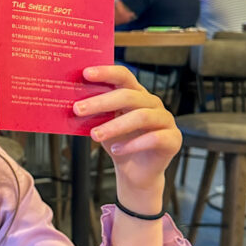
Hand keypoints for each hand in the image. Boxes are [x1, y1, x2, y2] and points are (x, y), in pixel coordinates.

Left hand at [73, 65, 181, 202]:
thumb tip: (72, 102)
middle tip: (78, 109)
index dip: (106, 72)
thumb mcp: (103, 124)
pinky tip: (116, 150)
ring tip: (94, 136)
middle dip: (101, 102)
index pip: (123, 76)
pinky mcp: (173, 139)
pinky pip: (153, 138)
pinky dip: (132, 144)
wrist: (135, 173)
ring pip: (141, 117)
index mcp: (136, 93)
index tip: (86, 73)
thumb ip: (95, 112)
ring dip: (114, 126)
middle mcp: (152, 103)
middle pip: (128, 96)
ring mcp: (165, 120)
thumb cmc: (119, 143)